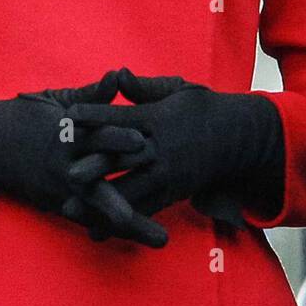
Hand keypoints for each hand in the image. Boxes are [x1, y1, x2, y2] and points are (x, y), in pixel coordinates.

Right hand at [0, 72, 166, 246]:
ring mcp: (61, 187)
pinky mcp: (58, 204)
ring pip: (100, 207)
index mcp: (64, 132)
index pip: (93, 134)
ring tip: (159, 236)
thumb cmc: (26, 117)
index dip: (117, 136)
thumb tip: (119, 76)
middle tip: (155, 192)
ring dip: (131, 221)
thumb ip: (92, 94)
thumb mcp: (58, 100)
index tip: (141, 138)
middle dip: (126, 183)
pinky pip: (89, 219)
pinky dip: (113, 229)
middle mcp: (64, 163)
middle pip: (98, 176)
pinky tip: (139, 241)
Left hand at [64, 69, 282, 233]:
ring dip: (98, 202)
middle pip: (123, 158)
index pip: (121, 116)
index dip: (95, 115)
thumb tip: (118, 74)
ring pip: (129, 190)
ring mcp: (166, 174)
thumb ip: (144, 87)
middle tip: (66, 173)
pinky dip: (118, 221)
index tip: (69, 116)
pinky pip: (143, 210)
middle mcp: (160, 148)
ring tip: (68, 210)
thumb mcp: (177, 89)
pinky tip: (95, 231)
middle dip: (95, 166)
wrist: (239, 139)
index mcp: (158, 118)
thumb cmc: (202, 109)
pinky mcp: (171, 194)